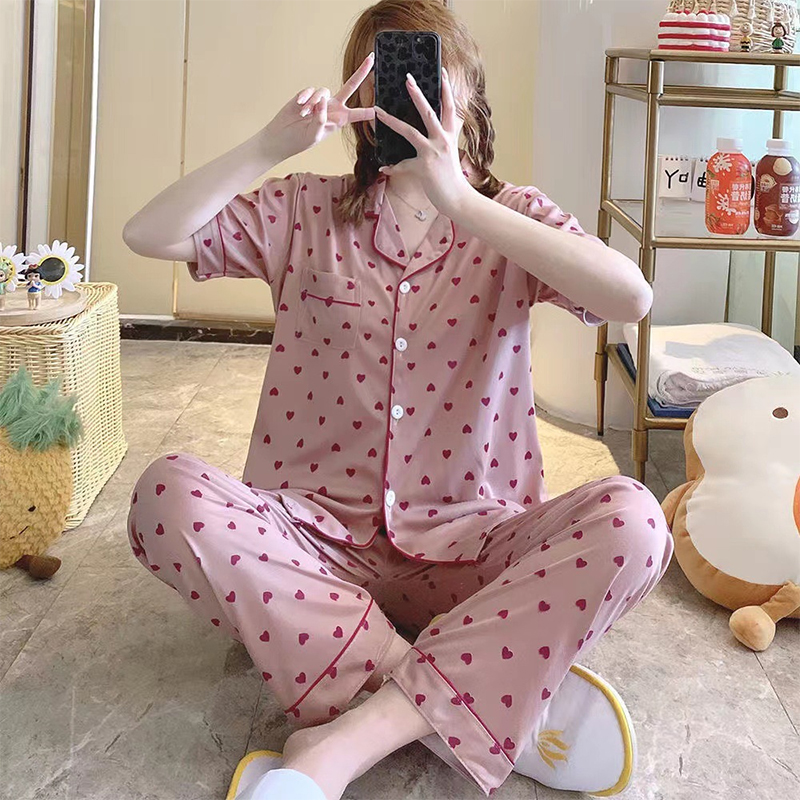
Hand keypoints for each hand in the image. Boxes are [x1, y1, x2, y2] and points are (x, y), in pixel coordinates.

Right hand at [262, 53, 375, 161]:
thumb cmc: (299, 141)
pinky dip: (305, 98)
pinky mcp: (307, 95)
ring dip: (313, 104)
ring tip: (304, 116)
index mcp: (339, 120)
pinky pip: (311, 91)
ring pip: (323, 92)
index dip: (367, 112)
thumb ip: (320, 120)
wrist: (282, 137)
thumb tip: (322, 101)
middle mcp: (333, 107)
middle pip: (350, 87)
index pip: (356, 114)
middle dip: (361, 73)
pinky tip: (299, 107)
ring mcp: (320, 100)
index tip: (379, 110)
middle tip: (371, 59)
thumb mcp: (314, 136)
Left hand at [374, 67, 473, 217]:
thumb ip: (443, 140)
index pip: (450, 107)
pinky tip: (382, 167)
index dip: (447, 89)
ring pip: (409, 132)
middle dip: (417, 94)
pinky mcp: (423, 167)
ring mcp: (432, 153)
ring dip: (391, 121)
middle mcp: (442, 140)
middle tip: (407, 78)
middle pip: (428, 112)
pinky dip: (392, 167)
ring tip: (377, 111)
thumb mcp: (451, 154)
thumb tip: (434, 132)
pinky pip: (402, 165)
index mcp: (449, 135)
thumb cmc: (452, 178)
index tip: (443, 72)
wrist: (457, 199)